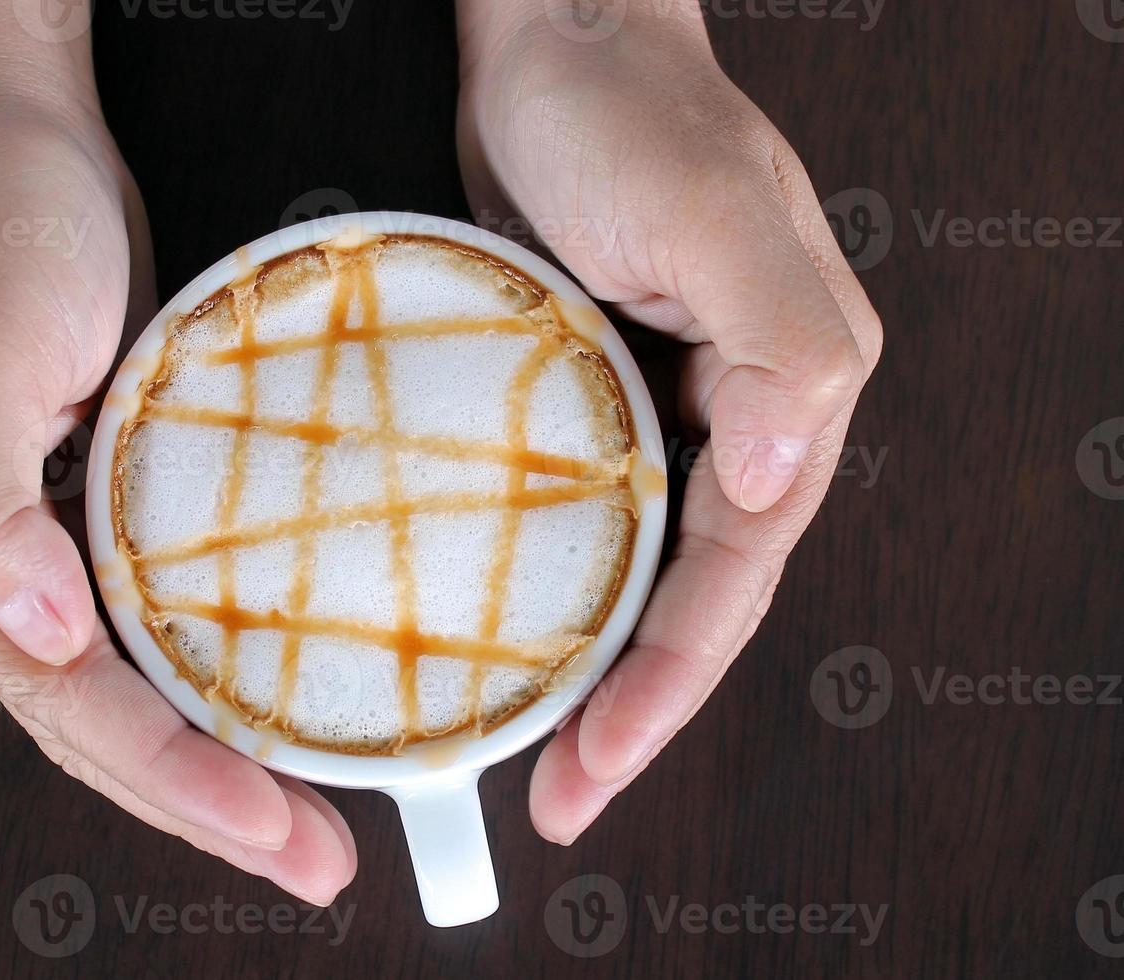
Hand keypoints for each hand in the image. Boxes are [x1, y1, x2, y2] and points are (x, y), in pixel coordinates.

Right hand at [0, 96, 354, 903]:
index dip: (175, 778)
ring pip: (126, 683)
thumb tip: (35, 634)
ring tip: (305, 816)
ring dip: (214, 754)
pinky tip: (270, 699)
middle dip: (207, 801)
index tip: (280, 831)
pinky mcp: (84, 496)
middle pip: (100, 719)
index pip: (69, 701)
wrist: (6, 129)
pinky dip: (209, 672)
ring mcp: (31, 535)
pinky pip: (151, 616)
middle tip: (316, 860)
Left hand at [456, 0, 882, 840]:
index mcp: (790, 391)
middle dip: (633, 709)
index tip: (592, 771)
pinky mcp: (594, 390)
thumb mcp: (711, 213)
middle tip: (556, 801)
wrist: (549, 35)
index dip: (669, 687)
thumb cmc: (628, 110)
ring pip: (639, 570)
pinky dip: (557, 588)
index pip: (735, 575)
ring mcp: (664, 405)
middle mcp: (739, 412)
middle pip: (692, 596)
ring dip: (594, 666)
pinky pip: (585, 517)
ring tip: (531, 756)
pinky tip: (509, 635)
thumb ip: (777, 347)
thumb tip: (770, 485)